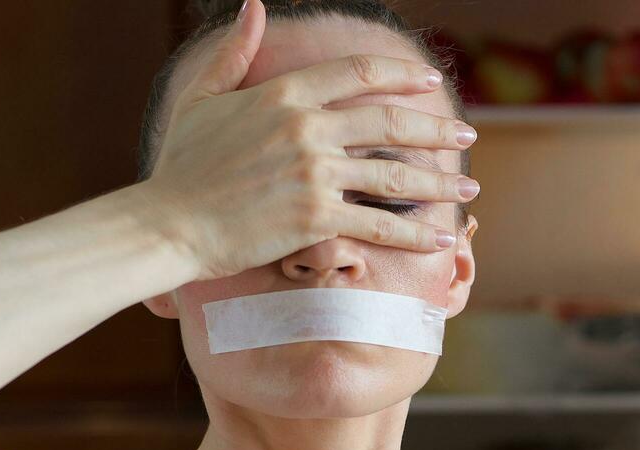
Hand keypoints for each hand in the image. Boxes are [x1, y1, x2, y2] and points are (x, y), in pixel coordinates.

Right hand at [135, 0, 477, 280]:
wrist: (168, 224)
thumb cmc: (181, 166)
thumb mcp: (204, 98)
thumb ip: (236, 53)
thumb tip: (254, 6)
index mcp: (284, 95)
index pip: (358, 74)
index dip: (401, 77)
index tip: (430, 85)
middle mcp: (306, 129)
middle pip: (390, 122)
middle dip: (436, 129)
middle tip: (468, 137)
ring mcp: (314, 175)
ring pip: (394, 175)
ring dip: (440, 182)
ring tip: (470, 187)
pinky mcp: (316, 220)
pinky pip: (380, 225)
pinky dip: (416, 233)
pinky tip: (442, 236)